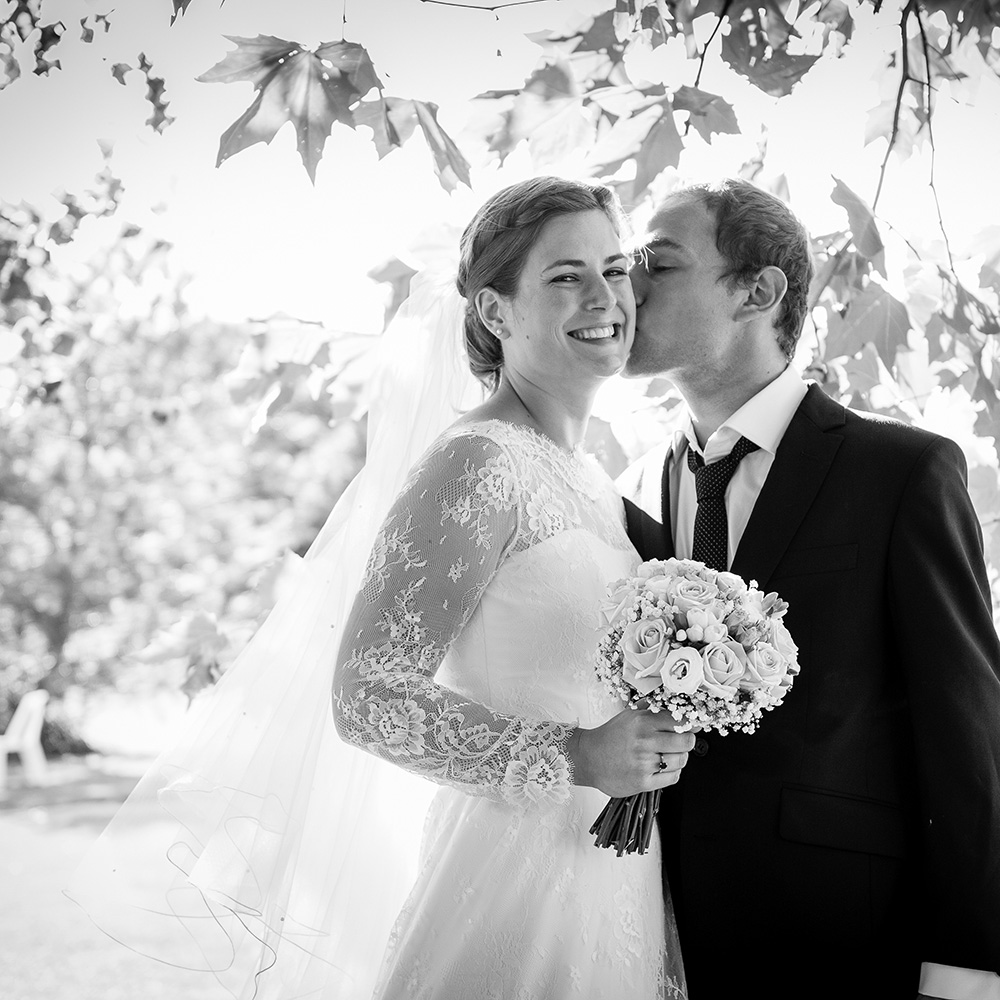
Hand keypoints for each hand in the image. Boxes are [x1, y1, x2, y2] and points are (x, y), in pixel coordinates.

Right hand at [566, 708, 695, 796]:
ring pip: (681, 761)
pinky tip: (661, 767)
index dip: (689, 724)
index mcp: (642, 722)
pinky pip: (673, 777)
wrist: (588, 758)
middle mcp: (644, 742)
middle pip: (686, 742)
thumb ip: (652, 710)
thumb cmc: (610, 736)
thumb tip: (678, 707)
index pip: (680, 721)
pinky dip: (672, 772)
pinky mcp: (643, 782)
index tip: (691, 726)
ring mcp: (644, 763)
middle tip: (682, 741)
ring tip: (667, 755)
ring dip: (679, 758)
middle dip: (687, 741)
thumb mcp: (629, 715)